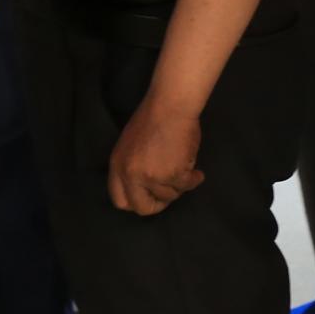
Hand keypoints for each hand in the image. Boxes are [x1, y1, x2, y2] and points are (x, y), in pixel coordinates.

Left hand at [107, 96, 204, 214]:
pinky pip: (186, 186)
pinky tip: (197, 174)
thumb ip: (133, 167)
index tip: (150, 199)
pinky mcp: (172, 174)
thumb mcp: (131, 146)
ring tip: (184, 171)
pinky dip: (194, 180)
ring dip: (178, 186)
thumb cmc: (152, 118)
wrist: (170, 105)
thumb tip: (145, 188)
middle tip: (169, 194)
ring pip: (169, 195)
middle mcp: (130, 175)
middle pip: (142, 207)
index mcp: (117, 166)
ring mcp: (151, 176)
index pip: (120, 200)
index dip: (137, 203)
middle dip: (159, 204)